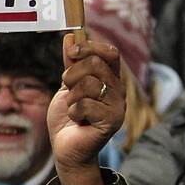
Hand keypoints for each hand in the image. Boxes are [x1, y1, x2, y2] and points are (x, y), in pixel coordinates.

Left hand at [47, 34, 123, 184]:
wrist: (66, 148)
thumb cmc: (67, 118)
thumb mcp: (66, 86)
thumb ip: (70, 63)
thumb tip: (70, 36)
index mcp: (110, 79)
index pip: (109, 53)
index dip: (90, 47)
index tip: (71, 51)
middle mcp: (118, 91)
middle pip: (96, 64)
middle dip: (72, 74)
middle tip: (67, 89)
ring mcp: (117, 106)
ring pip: (89, 84)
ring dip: (72, 97)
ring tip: (74, 109)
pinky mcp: (112, 122)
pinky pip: (85, 104)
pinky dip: (74, 112)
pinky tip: (78, 121)